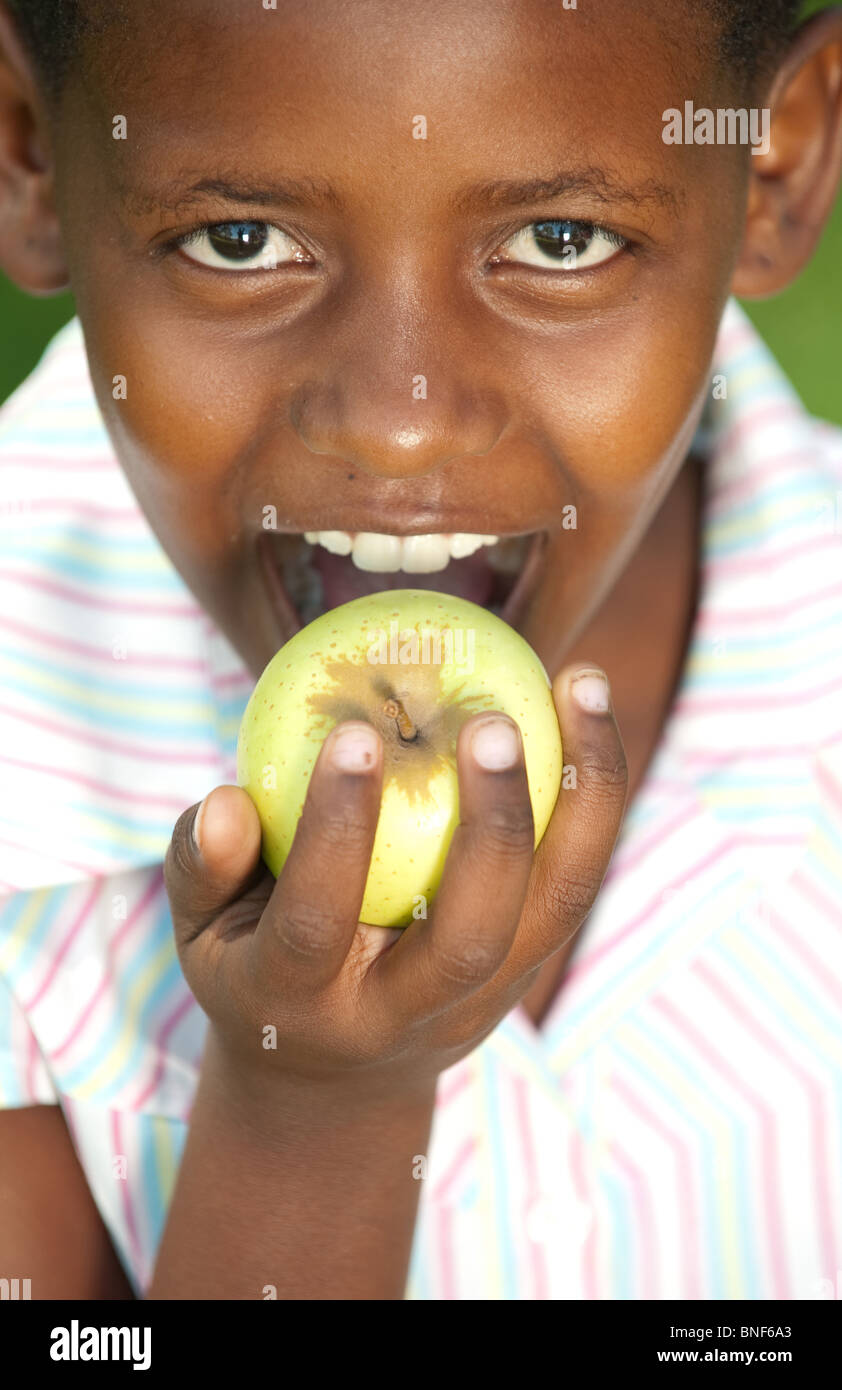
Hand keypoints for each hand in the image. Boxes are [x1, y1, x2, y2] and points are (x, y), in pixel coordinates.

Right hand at [164, 664, 626, 1096]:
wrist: (335, 1081)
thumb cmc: (256, 970)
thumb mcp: (202, 931)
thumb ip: (204, 864)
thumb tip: (228, 797)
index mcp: (303, 1002)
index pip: (318, 921)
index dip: (335, 831)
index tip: (353, 733)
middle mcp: (402, 1015)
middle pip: (466, 938)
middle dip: (489, 828)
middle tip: (493, 722)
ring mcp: (479, 1003)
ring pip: (551, 911)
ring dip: (581, 798)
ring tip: (581, 685)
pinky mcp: (526, 977)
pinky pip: (574, 883)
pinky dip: (594, 798)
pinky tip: (587, 711)